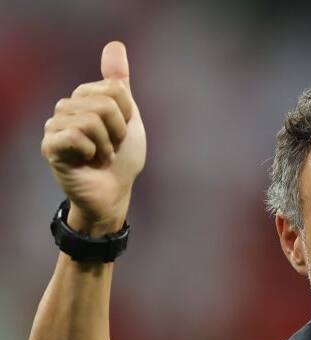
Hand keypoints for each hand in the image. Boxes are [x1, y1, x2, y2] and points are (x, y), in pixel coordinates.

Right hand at [41, 41, 145, 233]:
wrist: (114, 191)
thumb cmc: (121, 158)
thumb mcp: (129, 117)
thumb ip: (119, 82)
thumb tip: (115, 44)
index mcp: (84, 97)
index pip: (115, 90)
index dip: (127, 115)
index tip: (122, 132)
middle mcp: (66, 107)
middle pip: (104, 104)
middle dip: (118, 132)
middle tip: (111, 148)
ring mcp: (55, 126)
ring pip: (92, 121)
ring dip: (107, 146)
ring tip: (100, 156)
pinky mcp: (50, 146)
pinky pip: (75, 136)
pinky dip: (91, 152)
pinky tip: (87, 161)